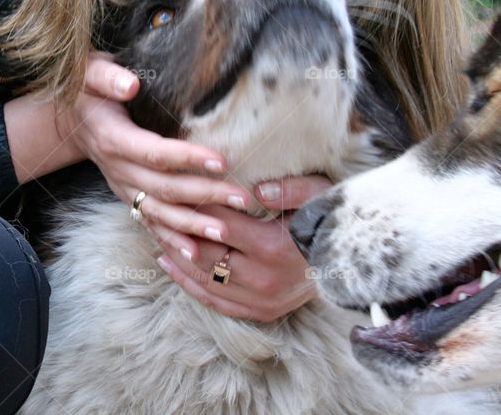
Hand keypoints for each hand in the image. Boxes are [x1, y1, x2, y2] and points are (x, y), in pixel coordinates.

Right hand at [54, 52, 250, 250]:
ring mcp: (122, 188)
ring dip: (192, 226)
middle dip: (204, 196)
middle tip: (241, 198)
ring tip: (225, 234)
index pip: (155, 153)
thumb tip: (131, 84)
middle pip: (164, 188)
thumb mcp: (90, 73)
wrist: (70, 120)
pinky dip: (171, 241)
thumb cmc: (88, 91)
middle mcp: (117, 170)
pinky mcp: (127, 198)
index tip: (222, 161)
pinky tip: (195, 255)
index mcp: (113, 139)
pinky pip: (149, 224)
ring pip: (159, 213)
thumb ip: (108, 77)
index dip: (187, 158)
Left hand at [152, 175, 333, 321]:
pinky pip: (213, 300)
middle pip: (202, 254)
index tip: (169, 189)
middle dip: (173, 230)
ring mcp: (259, 300)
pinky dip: (187, 283)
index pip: (218, 224)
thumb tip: (256, 190)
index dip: (191, 206)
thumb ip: (290, 189)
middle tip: (149, 209)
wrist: (351, 263)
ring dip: (173, 255)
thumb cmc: (331, 222)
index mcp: (272, 248)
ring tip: (152, 231)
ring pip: (202, 278)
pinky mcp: (259, 312)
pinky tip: (167, 263)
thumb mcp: (320, 195)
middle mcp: (262, 279)